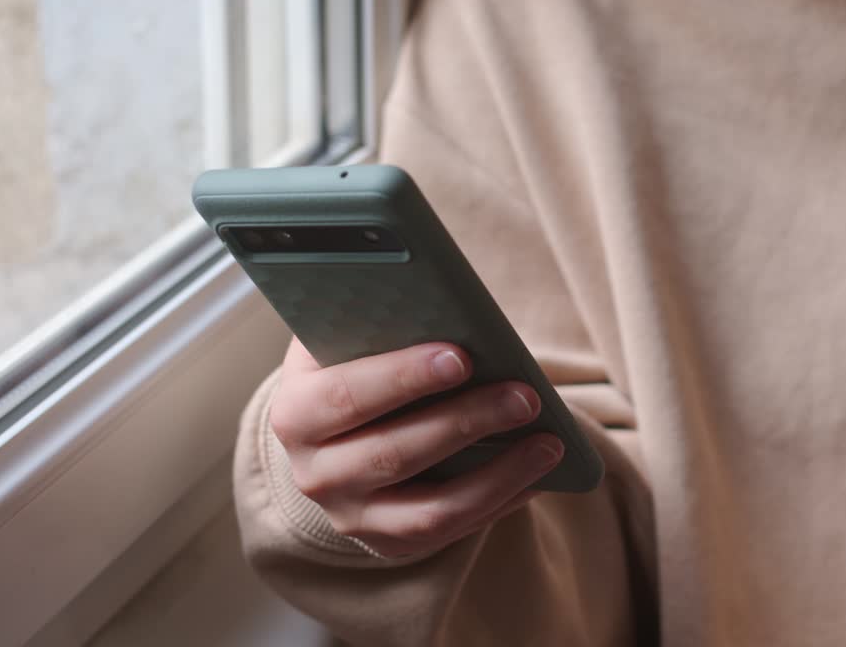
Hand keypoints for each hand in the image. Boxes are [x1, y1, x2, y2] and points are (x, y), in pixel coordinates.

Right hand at [269, 338, 564, 557]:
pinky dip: (499, 501)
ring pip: (429, 508)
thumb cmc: (356, 364)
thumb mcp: (349, 337)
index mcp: (296, 412)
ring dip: (498, 474)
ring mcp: (351, 517)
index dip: (402, 378)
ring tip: (549, 442)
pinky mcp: (389, 542)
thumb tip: (444, 302)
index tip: (460, 356)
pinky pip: (451, 531)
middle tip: (525, 396)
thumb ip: (377, 320)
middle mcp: (314, 473)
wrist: (337, 430)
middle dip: (467, 422)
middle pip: (395, 454)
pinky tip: (538, 474)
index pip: (346, 396)